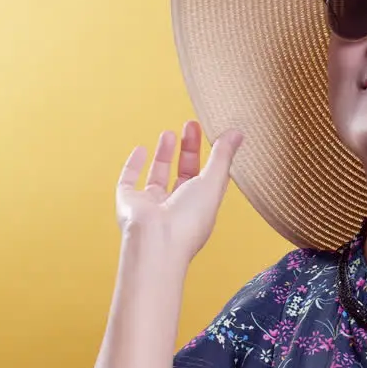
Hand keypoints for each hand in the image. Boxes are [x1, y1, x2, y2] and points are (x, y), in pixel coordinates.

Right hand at [116, 120, 242, 263]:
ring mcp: (152, 205)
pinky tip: (140, 149)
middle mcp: (176, 207)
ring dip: (164, 154)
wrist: (155, 242)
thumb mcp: (212, 183)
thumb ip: (223, 157)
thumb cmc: (188, 220)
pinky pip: (129, 181)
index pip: (209, 177)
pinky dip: (133, 165)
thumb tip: (237, 133)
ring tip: (169, 133)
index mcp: (200, 207)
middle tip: (191, 125)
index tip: (214, 134)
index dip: (211, 155)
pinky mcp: (129, 203)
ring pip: (158, 175)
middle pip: (184, 173)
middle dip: (188, 149)